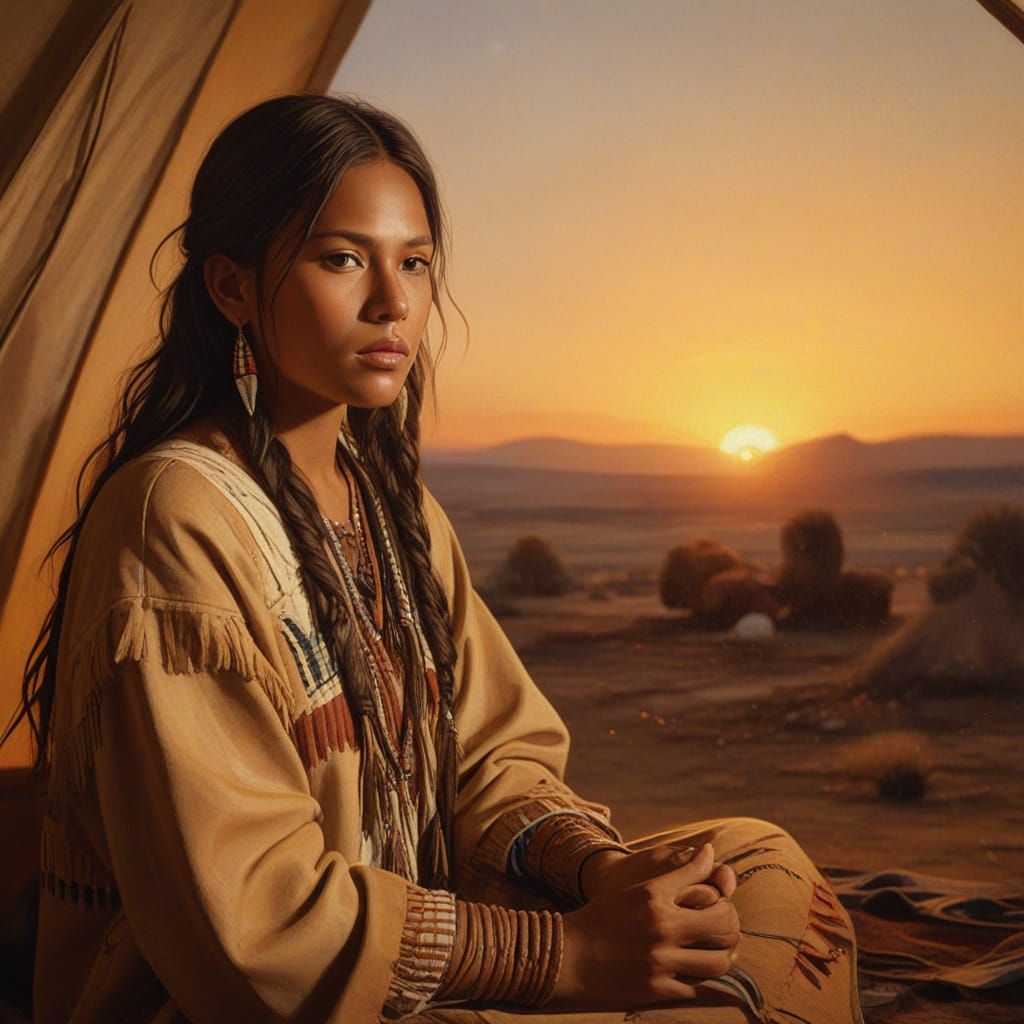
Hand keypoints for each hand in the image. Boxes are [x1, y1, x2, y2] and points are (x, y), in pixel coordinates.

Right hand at [546, 843, 741, 1012]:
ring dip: (723, 957)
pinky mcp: (657, 990)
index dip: (725, 901)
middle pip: (723, 929)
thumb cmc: (608, 916)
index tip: (721, 904)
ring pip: (717, 963)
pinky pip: (697, 988)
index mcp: (656, 897)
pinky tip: (697, 972)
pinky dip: (702, 981)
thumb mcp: (642, 887)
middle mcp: (660, 927)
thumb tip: (709, 851)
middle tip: (726, 931)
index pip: (714, 895)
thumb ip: (680, 871)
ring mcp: (660, 961)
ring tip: (717, 952)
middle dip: (732, 929)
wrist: (574, 955)